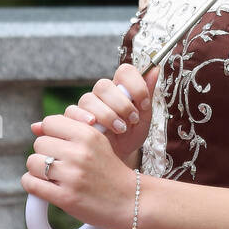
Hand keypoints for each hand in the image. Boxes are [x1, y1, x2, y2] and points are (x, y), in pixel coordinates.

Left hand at [23, 115, 137, 228]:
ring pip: (33, 163)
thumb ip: (69, 130)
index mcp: (89, 134)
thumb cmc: (108, 170)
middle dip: (44, 153)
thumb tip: (34, 126)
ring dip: (37, 170)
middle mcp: (80, 152)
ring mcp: (73, 175)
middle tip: (57, 164)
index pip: (50, 122)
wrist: (129, 200)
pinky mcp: (66, 197)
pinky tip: (44, 187)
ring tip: (51, 176)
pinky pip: (31, 184)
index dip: (50, 133)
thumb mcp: (96, 142)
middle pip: (39, 143)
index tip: (58, 145)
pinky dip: (32, 185)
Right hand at [29, 63, 160, 164]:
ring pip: (88, 99)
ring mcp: (86, 106)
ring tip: (119, 129)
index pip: (124, 71)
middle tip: (132, 120)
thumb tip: (156, 68)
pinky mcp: (73, 119)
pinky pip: (72, 112)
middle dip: (121, 104)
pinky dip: (82, 118)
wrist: (117, 159)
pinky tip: (92, 126)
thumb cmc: (130, 137)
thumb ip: (147, 94)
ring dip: (106, 114)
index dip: (135, 84)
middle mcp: (101, 94)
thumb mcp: (144, 118)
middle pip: (103, 85)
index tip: (144, 103)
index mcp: (120, 88)